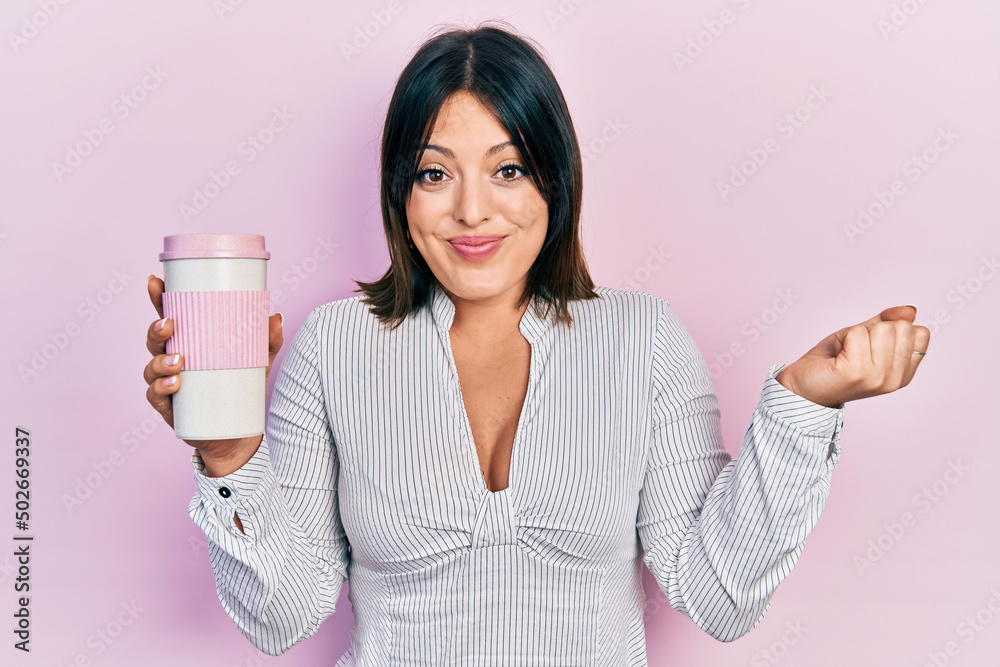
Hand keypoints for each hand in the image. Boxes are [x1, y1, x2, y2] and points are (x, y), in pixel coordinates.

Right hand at [143, 274, 283, 471]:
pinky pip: (156, 396)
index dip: (157, 298)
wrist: (239, 432)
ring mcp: (168, 383)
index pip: (170, 316)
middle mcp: (173, 359)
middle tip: (170, 325)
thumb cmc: (243, 389)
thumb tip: (276, 317)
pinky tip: (174, 384)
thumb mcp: (258, 361)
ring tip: (179, 361)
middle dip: (157, 329)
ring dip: (160, 362)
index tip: (154, 281)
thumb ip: (268, 340)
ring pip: (151, 368)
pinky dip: (161, 388)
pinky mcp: (169, 408)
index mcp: (190, 342)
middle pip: (155, 339)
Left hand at [777, 305, 929, 407]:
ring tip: (844, 353)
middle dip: (872, 330)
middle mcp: (895, 379)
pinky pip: (856, 333)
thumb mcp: (864, 336)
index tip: (871, 345)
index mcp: (903, 373)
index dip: (892, 328)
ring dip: (856, 334)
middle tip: (853, 350)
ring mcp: (878, 377)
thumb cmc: (832, 361)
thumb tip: (911, 310)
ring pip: (881, 328)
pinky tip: (836, 356)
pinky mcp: (857, 372)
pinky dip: (842, 338)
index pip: (919, 332)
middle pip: (901, 327)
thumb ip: (888, 322)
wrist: (801, 386)